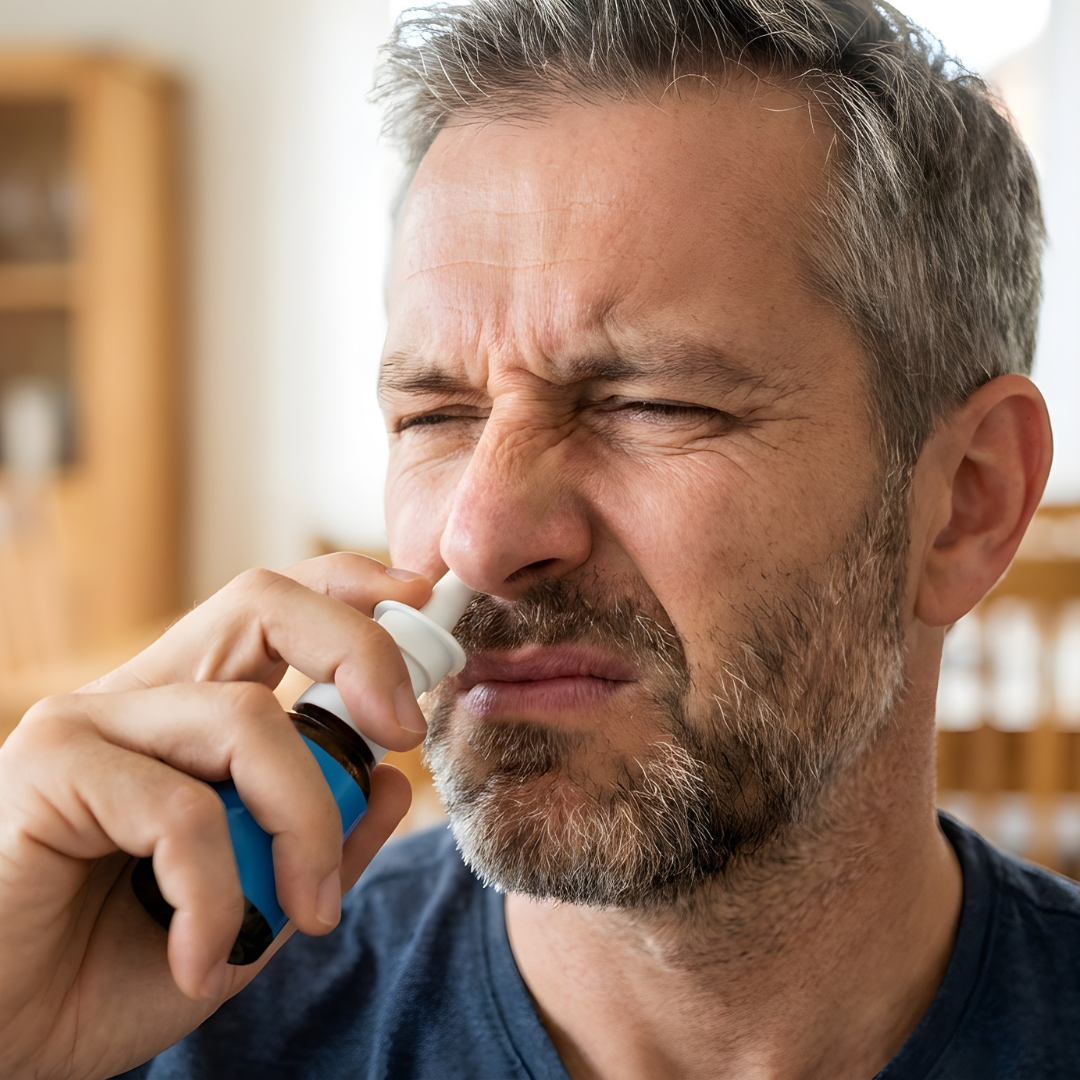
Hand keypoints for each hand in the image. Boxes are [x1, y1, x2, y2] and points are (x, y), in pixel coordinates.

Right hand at [0, 554, 427, 1078]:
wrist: (4, 1046)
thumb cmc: (111, 971)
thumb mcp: (253, 909)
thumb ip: (320, 844)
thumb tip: (393, 782)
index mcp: (190, 712)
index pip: (276, 608)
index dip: (352, 591)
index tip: (418, 606)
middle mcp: (141, 697)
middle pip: (264, 603)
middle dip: (359, 649)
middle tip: (404, 730)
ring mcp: (87, 723)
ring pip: (246, 720)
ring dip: (304, 823)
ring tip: (307, 912)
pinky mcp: (45, 770)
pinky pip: (180, 811)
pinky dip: (216, 891)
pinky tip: (200, 958)